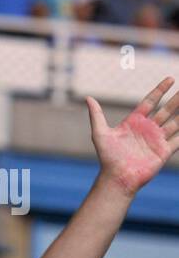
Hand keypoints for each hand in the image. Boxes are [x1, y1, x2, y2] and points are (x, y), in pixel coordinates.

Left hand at [87, 77, 178, 195]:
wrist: (117, 177)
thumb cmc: (108, 157)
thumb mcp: (100, 134)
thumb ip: (96, 115)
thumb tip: (88, 98)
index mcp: (135, 122)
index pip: (150, 101)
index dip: (160, 90)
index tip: (170, 79)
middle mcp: (148, 128)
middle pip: (166, 109)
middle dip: (176, 99)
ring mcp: (157, 139)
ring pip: (176, 121)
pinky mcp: (164, 151)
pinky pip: (178, 139)